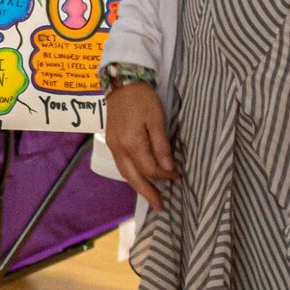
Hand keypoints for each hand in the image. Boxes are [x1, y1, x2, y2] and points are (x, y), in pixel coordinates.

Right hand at [105, 82, 177, 210]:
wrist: (122, 82)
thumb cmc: (142, 99)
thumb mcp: (157, 120)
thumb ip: (161, 146)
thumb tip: (168, 169)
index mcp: (131, 143)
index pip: (150, 168)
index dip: (165, 175)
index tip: (178, 175)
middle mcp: (119, 148)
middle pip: (133, 177)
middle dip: (147, 193)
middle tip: (159, 207)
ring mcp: (112, 145)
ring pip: (125, 173)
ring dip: (138, 185)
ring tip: (151, 196)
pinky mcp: (111, 141)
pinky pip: (121, 164)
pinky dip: (131, 175)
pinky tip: (139, 177)